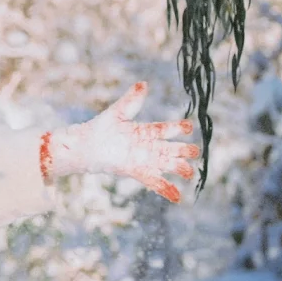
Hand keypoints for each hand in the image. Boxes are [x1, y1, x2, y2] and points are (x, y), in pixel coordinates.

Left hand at [42, 82, 199, 203]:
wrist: (86, 146)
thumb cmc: (101, 128)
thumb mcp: (118, 112)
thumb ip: (132, 100)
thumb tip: (143, 83)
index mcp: (146, 131)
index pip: (166, 129)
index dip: (178, 128)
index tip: (190, 126)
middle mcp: (148, 146)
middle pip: (171, 149)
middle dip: (184, 151)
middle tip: (195, 151)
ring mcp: (144, 160)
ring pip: (166, 165)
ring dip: (178, 169)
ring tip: (189, 173)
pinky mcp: (136, 171)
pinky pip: (154, 181)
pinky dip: (166, 189)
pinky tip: (178, 198)